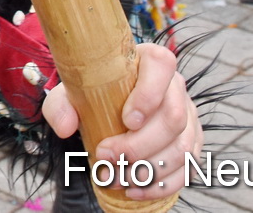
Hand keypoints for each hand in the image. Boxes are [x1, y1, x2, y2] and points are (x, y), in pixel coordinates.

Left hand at [44, 44, 201, 200]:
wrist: (105, 107)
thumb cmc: (92, 95)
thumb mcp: (70, 93)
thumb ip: (61, 105)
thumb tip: (65, 128)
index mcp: (149, 62)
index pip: (161, 66)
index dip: (148, 95)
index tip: (127, 119)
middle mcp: (175, 87)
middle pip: (173, 117)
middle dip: (139, 145)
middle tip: (106, 156)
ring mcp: (188, 116)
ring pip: (182, 147)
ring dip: (148, 169)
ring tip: (116, 177)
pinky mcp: (191, 142)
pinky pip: (187, 168)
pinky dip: (161, 185)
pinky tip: (135, 190)